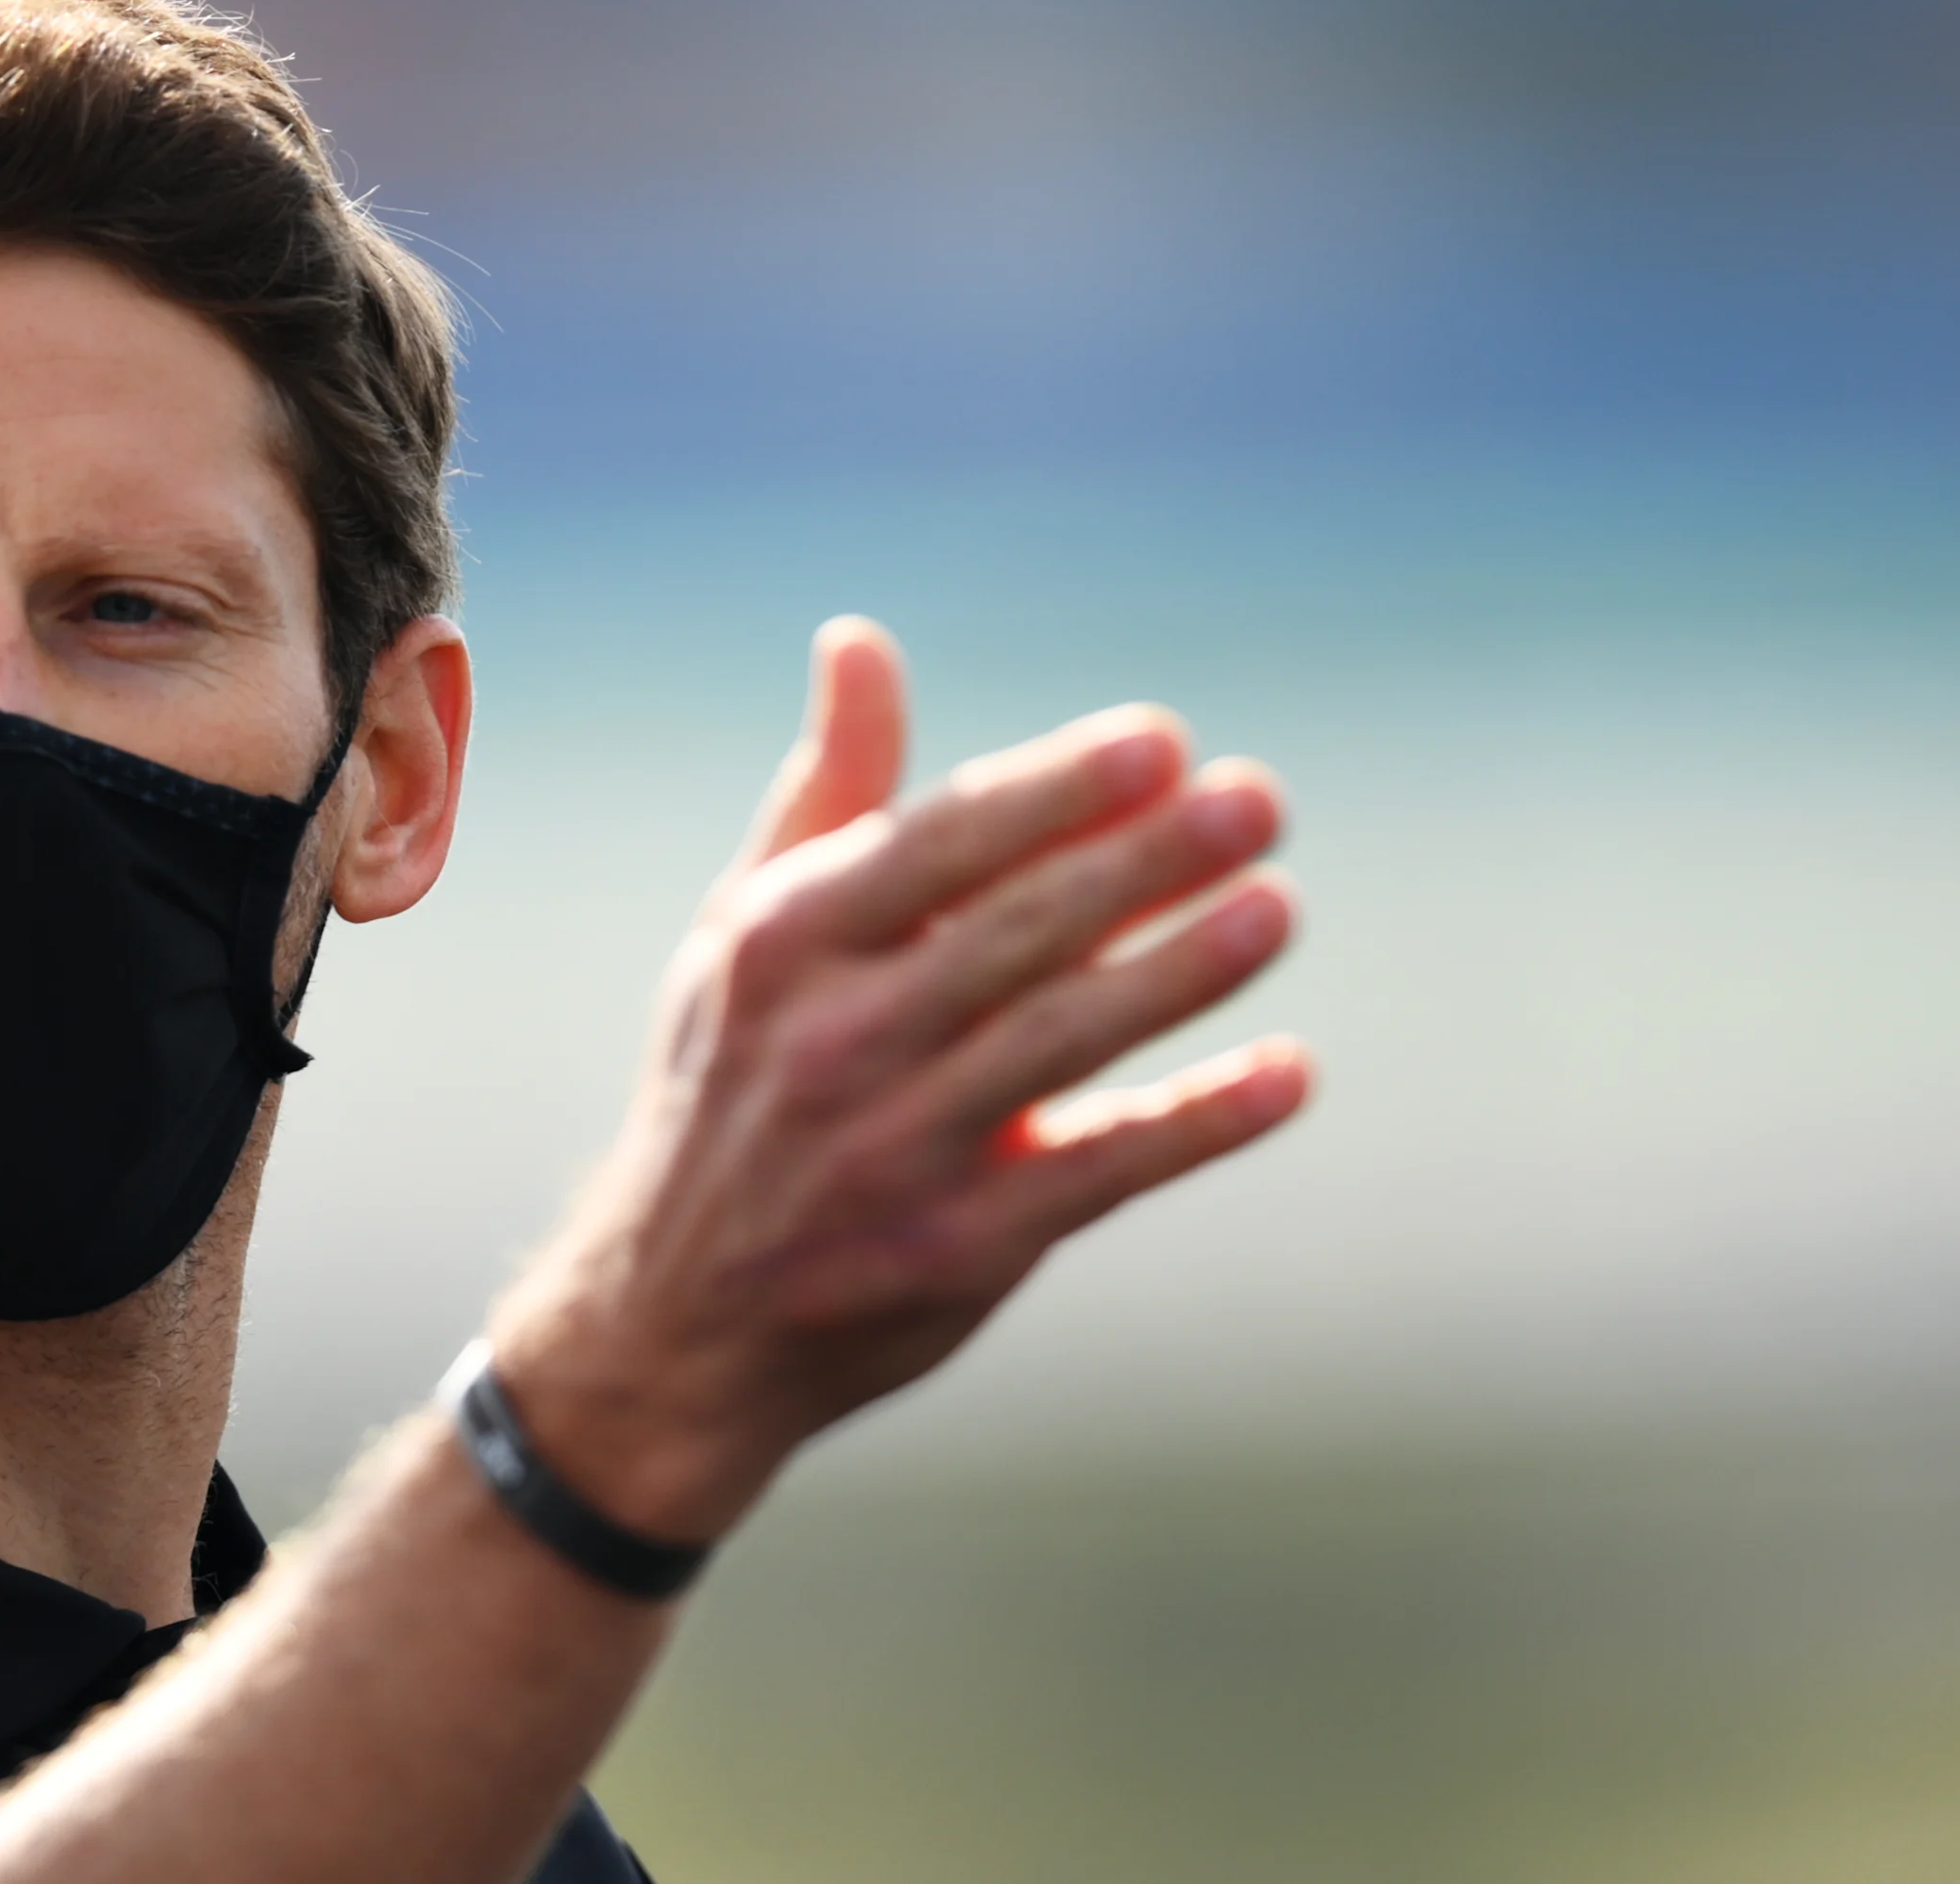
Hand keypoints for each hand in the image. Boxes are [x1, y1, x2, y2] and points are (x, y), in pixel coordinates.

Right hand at [489, 617, 1312, 1545]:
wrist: (672, 1321)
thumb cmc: (734, 1086)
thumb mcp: (744, 932)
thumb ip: (828, 790)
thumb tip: (859, 638)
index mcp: (780, 942)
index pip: (935, 843)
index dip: (1051, 790)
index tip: (1161, 741)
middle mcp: (831, 1039)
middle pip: (1012, 932)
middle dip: (1141, 861)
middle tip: (1258, 800)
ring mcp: (893, 1149)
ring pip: (1059, 1042)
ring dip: (1179, 974)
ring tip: (1277, 908)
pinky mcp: (955, 1247)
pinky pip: (1096, 1171)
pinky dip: (1196, 1123)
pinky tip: (1287, 1074)